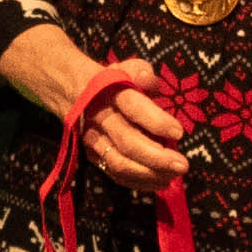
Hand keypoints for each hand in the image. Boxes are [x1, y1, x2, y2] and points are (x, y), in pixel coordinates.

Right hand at [65, 63, 183, 191]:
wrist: (69, 90)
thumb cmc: (109, 81)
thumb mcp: (124, 69)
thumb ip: (140, 72)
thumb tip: (149, 80)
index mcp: (109, 92)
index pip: (132, 106)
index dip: (155, 121)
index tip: (179, 132)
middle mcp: (99, 118)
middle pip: (127, 142)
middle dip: (156, 157)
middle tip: (182, 165)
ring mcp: (93, 140)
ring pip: (119, 163)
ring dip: (148, 174)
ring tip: (173, 176)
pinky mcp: (92, 155)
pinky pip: (114, 174)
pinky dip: (137, 182)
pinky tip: (158, 181)